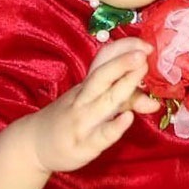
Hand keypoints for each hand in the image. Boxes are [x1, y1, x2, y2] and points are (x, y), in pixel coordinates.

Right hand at [17, 38, 161, 173]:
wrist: (33, 144)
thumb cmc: (70, 119)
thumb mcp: (95, 105)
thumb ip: (126, 102)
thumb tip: (155, 102)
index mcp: (87, 84)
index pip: (103, 59)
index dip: (123, 49)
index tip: (145, 44)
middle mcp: (84, 98)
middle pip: (102, 75)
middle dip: (123, 62)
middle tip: (144, 53)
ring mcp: (83, 120)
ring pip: (104, 100)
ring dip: (124, 84)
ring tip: (141, 70)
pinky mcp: (84, 144)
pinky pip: (100, 134)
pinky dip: (114, 126)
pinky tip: (128, 118)